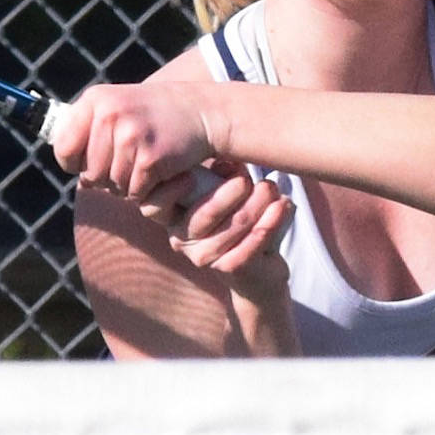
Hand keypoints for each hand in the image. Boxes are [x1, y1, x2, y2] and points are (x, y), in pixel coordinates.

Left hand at [46, 80, 218, 201]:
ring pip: (112, 187)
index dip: (75, 163)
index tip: (91, 160)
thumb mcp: (118, 106)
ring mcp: (130, 136)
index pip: (62, 147)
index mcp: (95, 100)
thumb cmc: (157, 114)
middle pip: (89, 174)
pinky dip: (146, 190)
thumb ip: (89, 127)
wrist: (204, 112)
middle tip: (129, 161)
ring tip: (145, 162)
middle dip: (107, 178)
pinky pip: (134, 193)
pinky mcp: (149, 158)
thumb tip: (64, 158)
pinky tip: (159, 170)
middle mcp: (109, 115)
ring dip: (128, 185)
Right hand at [162, 170, 292, 303]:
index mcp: (174, 217)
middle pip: (203, 215)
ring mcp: (204, 258)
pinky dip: (270, 223)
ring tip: (272, 189)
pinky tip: (282, 206)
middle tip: (247, 180)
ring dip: (257, 204)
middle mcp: (182, 239)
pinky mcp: (230, 270)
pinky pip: (251, 244)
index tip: (192, 176)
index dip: (168, 192)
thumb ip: (220, 174)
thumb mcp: (225, 190)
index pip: (153, 207)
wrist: (257, 270)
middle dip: (229, 193)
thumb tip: (225, 164)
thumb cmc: (236, 219)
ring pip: (233, 227)